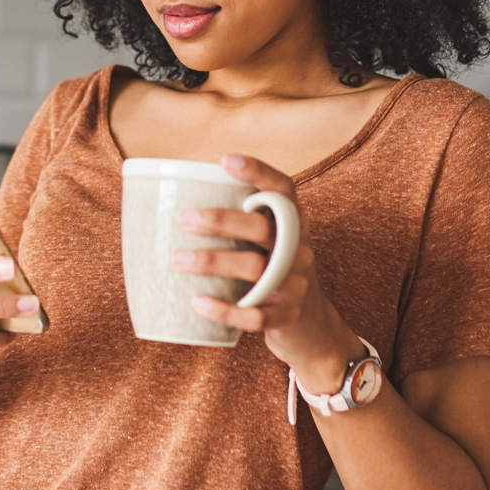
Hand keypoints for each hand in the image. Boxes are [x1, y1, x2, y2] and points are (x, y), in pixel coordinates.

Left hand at [174, 155, 365, 393]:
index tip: (225, 160)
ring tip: (177, 259)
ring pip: (255, 268)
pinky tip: (198, 302)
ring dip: (213, 261)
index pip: (284, 190)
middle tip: (184, 219)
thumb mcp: (272, 246)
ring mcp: (295, 284)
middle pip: (263, 228)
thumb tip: (175, 203)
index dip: (258, 172)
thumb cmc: (276, 276)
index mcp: (294, 225)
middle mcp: (299, 249)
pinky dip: (225, 310)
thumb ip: (242, 225)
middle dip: (222, 221)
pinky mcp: (287, 316)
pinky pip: (256, 315)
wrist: (313, 328)